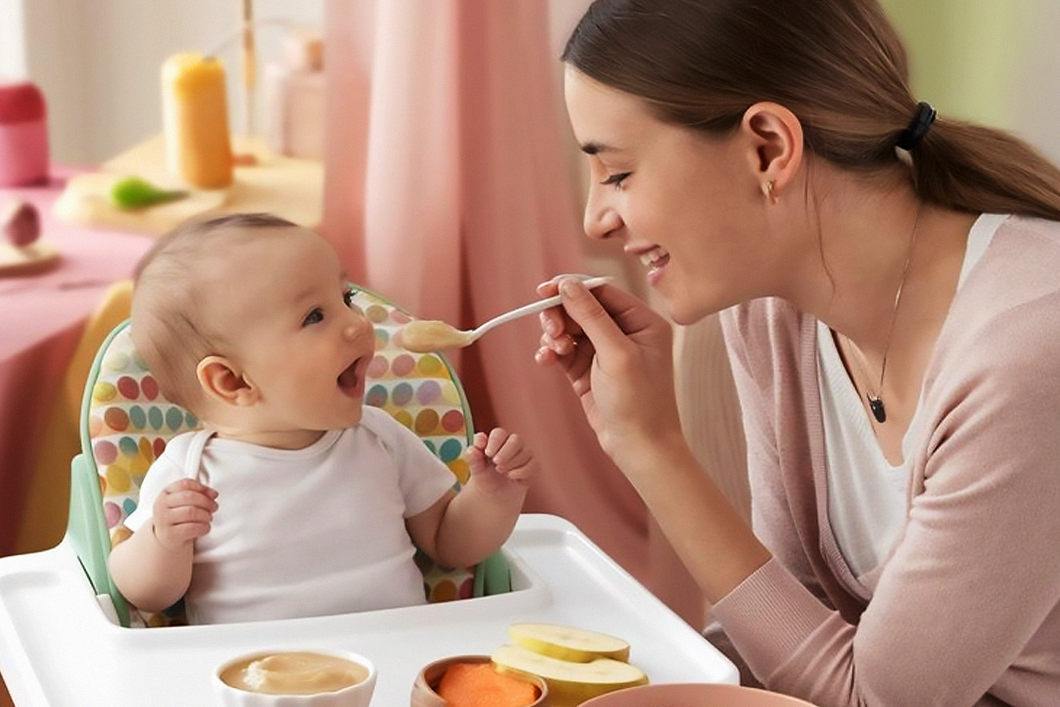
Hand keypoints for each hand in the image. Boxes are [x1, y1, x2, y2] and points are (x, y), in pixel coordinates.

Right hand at [150, 478, 217, 550]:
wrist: (167, 539)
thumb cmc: (178, 518)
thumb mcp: (184, 504)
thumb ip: (198, 494)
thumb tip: (213, 494)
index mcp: (165, 494)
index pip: (184, 484)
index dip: (202, 487)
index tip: (212, 494)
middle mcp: (162, 506)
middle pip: (189, 496)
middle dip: (206, 501)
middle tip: (214, 507)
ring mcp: (164, 520)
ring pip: (191, 512)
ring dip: (206, 515)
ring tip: (209, 518)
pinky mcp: (171, 535)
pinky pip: (192, 528)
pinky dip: (204, 527)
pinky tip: (205, 528)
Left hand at [465, 428, 536, 494]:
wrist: (495, 495)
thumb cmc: (485, 476)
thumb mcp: (476, 468)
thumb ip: (473, 457)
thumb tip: (473, 448)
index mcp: (498, 440)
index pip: (499, 433)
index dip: (494, 442)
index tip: (487, 453)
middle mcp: (513, 443)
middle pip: (516, 439)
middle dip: (505, 452)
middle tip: (496, 463)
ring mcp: (525, 454)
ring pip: (525, 453)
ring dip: (511, 464)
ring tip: (501, 472)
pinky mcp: (533, 466)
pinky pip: (533, 465)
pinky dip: (521, 472)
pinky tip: (511, 476)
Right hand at [535, 276, 681, 459]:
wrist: (640, 448)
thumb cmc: (639, 403)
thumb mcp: (616, 354)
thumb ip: (591, 317)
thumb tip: (567, 285)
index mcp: (643, 321)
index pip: (602, 292)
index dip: (571, 288)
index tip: (544, 291)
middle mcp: (625, 332)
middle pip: (581, 307)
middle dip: (561, 316)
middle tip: (551, 332)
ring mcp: (605, 352)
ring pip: (569, 328)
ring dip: (554, 335)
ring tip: (553, 351)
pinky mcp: (588, 370)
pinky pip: (563, 350)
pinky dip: (551, 352)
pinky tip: (545, 360)